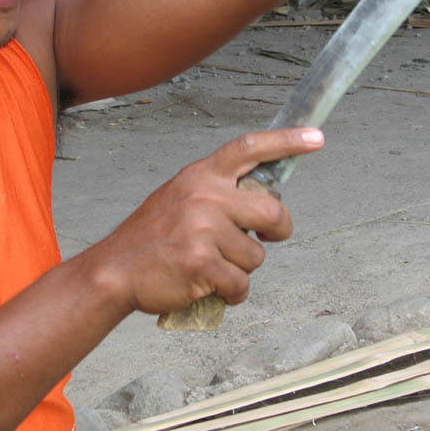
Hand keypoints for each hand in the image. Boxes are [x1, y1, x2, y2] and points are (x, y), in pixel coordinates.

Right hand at [90, 128, 323, 316]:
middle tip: (268, 239)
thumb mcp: (179, 198)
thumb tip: (262, 201)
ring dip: (240, 269)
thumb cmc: (150, 239)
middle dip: (279, 230)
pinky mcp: (203, 263)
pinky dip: (230, 293)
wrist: (114, 270)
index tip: (315, 138)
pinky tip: (207, 286)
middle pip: (272, 210)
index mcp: (200, 176)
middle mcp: (205, 196)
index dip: (286, 141)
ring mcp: (204, 229)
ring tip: (209, 266)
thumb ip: (217, 194)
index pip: (249, 148)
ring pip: (256, 256)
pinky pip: (241, 284)